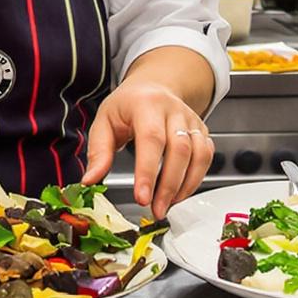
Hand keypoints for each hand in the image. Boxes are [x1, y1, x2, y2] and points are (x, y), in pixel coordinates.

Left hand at [82, 83, 210, 218]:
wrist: (153, 87)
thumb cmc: (127, 106)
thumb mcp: (104, 121)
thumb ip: (99, 152)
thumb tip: (90, 180)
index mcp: (146, 104)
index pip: (151, 139)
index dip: (148, 171)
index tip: (142, 198)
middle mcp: (173, 110)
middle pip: (179, 149)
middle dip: (168, 185)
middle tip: (156, 209)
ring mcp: (191, 120)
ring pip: (198, 155)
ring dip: (184, 185)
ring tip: (167, 204)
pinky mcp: (202, 131)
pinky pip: (206, 157)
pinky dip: (196, 179)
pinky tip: (180, 192)